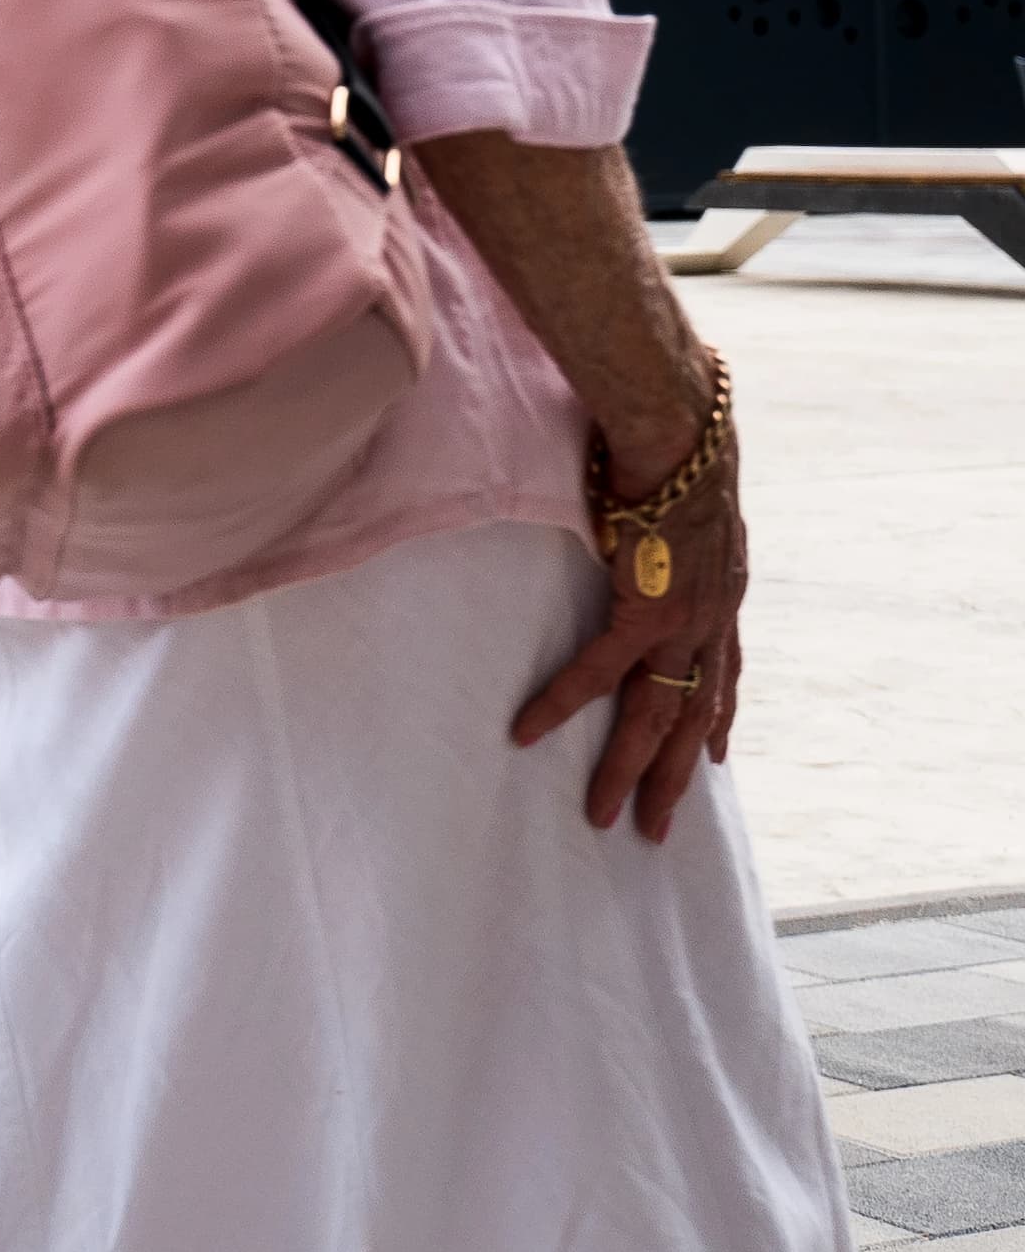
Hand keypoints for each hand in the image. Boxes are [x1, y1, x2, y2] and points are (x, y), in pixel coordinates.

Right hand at [509, 406, 745, 842]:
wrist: (680, 424)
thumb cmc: (671, 435)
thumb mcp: (680, 488)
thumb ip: (665, 511)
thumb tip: (636, 495)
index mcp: (722, 586)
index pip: (724, 670)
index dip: (719, 715)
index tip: (717, 756)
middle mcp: (712, 615)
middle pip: (697, 713)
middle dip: (677, 774)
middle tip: (657, 827)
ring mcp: (684, 619)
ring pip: (658, 715)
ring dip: (630, 770)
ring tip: (603, 815)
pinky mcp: (643, 611)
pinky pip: (597, 673)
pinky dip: (562, 705)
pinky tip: (527, 732)